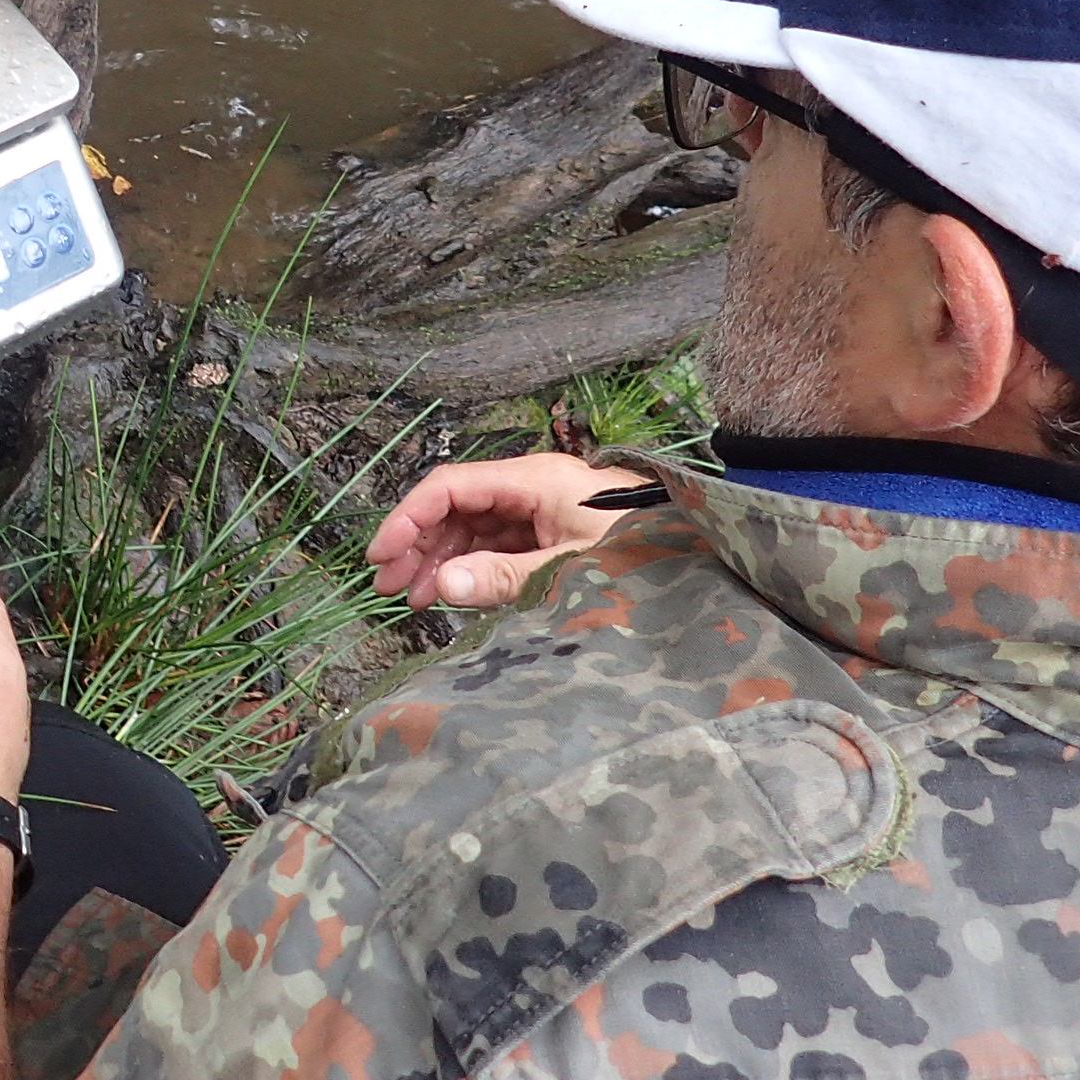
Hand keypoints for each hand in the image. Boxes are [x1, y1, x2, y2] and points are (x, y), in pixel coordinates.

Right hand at [366, 451, 643, 611]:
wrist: (698, 559)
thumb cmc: (644, 554)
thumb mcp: (568, 568)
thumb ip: (504, 577)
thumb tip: (442, 584)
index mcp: (535, 480)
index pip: (452, 486)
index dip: (408, 517)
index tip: (381, 555)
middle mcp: (532, 488)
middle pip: (456, 506)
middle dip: (418, 543)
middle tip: (388, 586)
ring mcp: (540, 511)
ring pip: (471, 528)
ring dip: (439, 560)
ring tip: (413, 599)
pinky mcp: (550, 534)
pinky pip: (495, 545)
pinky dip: (468, 568)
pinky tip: (450, 593)